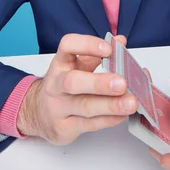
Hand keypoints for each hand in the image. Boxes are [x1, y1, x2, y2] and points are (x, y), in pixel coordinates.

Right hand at [17, 33, 137, 143]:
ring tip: (130, 103)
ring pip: (84, 106)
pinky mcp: (65, 128)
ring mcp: (59, 108)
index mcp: (61, 62)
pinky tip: (122, 114)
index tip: (108, 49)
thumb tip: (120, 41)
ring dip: (110, 105)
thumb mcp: (77, 65)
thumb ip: (98, 54)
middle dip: (99, 83)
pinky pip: (90, 124)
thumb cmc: (63, 85)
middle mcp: (56, 84)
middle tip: (122, 83)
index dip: (88, 45)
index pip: (68, 46)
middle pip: (73, 82)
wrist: (39, 113)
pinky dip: (110, 119)